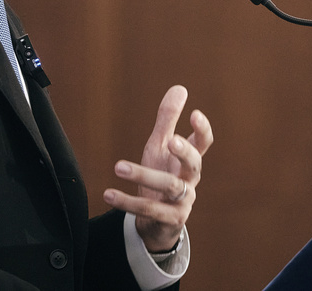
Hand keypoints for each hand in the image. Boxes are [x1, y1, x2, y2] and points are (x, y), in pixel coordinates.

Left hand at [103, 85, 212, 251]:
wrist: (158, 222)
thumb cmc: (162, 176)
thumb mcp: (161, 147)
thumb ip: (168, 119)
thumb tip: (180, 88)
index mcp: (189, 161)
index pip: (203, 143)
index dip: (202, 130)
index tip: (195, 114)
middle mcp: (190, 180)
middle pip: (193, 164)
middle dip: (184, 152)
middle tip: (170, 140)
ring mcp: (182, 201)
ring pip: (168, 186)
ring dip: (143, 175)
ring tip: (118, 166)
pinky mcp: (169, 219)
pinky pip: (148, 210)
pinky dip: (127, 202)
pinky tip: (108, 193)